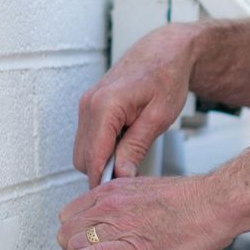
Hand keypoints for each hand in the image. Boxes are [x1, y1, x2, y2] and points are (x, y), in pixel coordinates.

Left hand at [53, 173, 238, 249]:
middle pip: (68, 228)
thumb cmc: (191, 201)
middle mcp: (110, 206)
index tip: (76, 236)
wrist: (213, 205)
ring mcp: (117, 227)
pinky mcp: (128, 248)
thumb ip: (126, 203)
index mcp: (114, 190)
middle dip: (69, 243)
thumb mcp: (147, 192)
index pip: (73, 210)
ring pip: (73, 243)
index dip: (73, 227)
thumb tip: (121, 215)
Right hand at [74, 23, 200, 185]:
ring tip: (131, 157)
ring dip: (101, 160)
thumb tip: (120, 176)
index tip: (117, 197)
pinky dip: (102, 148)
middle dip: (102, 172)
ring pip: (82, 150)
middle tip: (131, 177)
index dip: (102, 181)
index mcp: (105, 106)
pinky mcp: (89, 106)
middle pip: (82, 158)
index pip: (93, 157)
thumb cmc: (166, 77)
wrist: (164, 51)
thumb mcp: (159, 118)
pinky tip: (124, 145)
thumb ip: (136, 148)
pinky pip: (88, 138)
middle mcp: (88, 104)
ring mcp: (86, 104)